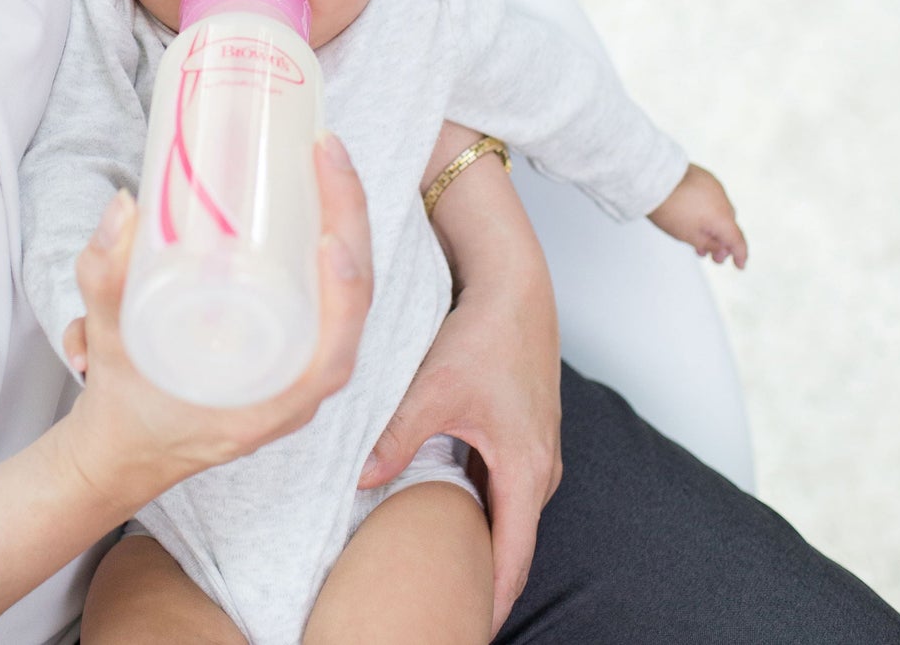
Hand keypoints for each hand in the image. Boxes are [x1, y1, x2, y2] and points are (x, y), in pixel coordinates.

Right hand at [58, 134, 373, 515]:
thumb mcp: (107, 339)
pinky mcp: (291, 341)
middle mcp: (299, 386)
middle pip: (353, 300)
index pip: (334, 349)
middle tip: (327, 152)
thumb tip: (125, 205)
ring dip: (347, 221)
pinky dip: (333, 239)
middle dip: (350, 219)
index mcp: (270, 404)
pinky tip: (324, 191)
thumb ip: (106, 277)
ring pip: (347, 288)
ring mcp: (300, 362)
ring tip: (330, 159)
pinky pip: (330, 289)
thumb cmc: (123, 403)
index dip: (343, 293)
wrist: (124, 444)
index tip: (331, 238)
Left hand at [366, 122, 561, 635]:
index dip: (488, 601)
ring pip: (503, 513)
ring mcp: (533, 451)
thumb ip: (397, 437)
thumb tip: (360, 480)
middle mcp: (539, 469)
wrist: (515, 288)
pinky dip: (477, 507)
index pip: (512, 559)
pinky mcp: (521, 433)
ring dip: (477, 540)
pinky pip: (500, 486)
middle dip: (478, 578)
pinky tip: (441, 510)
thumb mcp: (436, 389)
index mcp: (526, 470)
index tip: (464, 630)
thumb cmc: (486, 335)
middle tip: (442, 609)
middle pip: (510, 542)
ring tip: (438, 572)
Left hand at [647, 162, 747, 267]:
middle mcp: (722, 200)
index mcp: (722, 217)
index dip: (740, 255)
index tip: (739, 265)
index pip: (737, 240)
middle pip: (728, 225)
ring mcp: (714, 186)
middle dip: (721, 242)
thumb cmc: (667, 207)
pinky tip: (695, 216)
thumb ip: (709, 245)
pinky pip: (712, 198)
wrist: (653, 179)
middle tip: (711, 255)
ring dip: (713, 225)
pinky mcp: (704, 177)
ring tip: (699, 237)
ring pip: (720, 211)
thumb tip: (721, 249)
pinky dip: (708, 210)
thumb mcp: (688, 236)